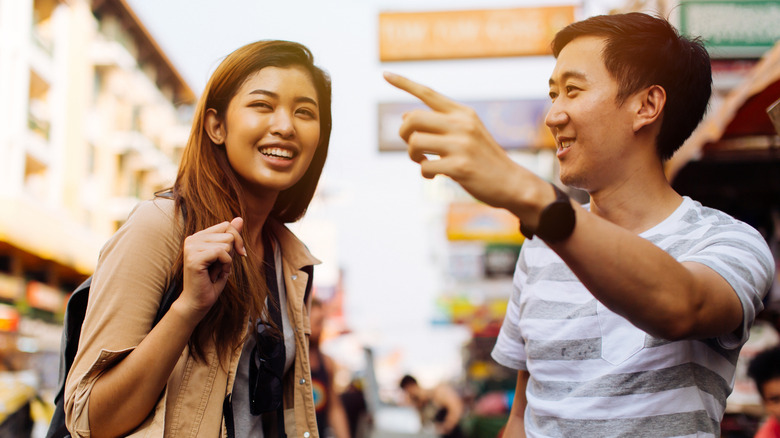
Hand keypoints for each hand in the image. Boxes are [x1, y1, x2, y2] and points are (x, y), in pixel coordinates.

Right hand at [180, 217, 245, 319]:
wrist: (198, 302)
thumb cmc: (212, 280)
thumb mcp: (226, 256)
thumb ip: (231, 237)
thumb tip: (240, 218)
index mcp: (198, 236)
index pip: (226, 225)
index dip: (237, 239)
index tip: (240, 253)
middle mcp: (192, 239)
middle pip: (229, 234)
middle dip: (232, 253)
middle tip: (219, 267)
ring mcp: (191, 248)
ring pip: (226, 243)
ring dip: (227, 261)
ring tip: (216, 271)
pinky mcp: (194, 258)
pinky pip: (222, 253)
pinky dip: (225, 265)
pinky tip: (215, 274)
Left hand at [383, 72, 548, 218]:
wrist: (512, 183)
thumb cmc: (484, 159)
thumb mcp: (466, 134)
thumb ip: (439, 124)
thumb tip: (404, 117)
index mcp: (463, 113)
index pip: (428, 93)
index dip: (404, 83)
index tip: (384, 74)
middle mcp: (462, 124)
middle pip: (413, 119)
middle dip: (403, 134)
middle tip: (413, 147)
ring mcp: (462, 145)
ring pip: (415, 142)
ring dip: (412, 155)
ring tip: (423, 162)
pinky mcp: (460, 167)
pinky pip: (425, 167)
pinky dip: (424, 174)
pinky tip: (433, 177)